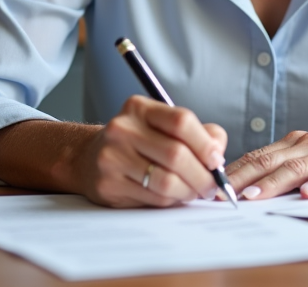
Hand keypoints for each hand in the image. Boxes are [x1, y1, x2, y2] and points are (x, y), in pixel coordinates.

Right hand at [73, 95, 227, 207]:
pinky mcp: (108, 185)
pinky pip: (152, 198)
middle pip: (176, 154)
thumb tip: (217, 154)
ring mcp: (112, 157)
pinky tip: (173, 196)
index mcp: (140, 108)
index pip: (181, 121)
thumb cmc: (138, 142)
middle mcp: (123, 129)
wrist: (89, 158)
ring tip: (194, 192)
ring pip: (165, 181)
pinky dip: (171, 200)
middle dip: (202, 175)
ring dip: (188, 191)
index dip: (205, 143)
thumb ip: (198, 133)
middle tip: (212, 186)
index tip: (217, 160)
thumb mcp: (163, 126)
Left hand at [225, 122, 307, 200]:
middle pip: (271, 161)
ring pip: (298, 169)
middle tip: (225, 194)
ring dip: (274, 183)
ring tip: (255, 197)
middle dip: (245, 178)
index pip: (259, 155)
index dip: (237, 170)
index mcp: (296, 142)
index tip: (215, 185)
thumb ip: (286, 163)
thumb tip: (249, 182)